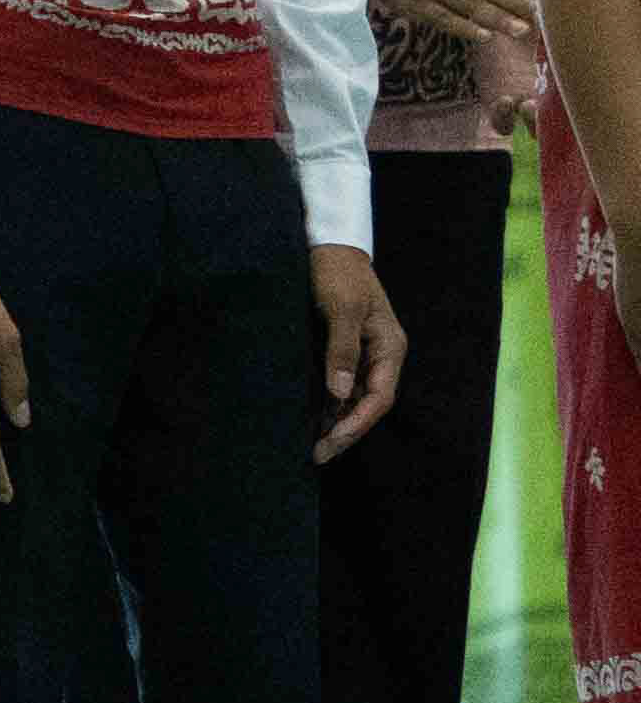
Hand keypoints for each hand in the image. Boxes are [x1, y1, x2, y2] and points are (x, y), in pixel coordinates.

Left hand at [313, 246, 407, 462]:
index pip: (379, 397)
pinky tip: (312, 422)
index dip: (356, 423)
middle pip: (368, 404)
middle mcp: (381, 356)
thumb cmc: (337, 273)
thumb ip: (341, 349)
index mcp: (390, 348)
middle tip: (317, 455)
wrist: (328, 247)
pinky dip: (329, 406)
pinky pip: (341, 386)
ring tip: (313, 448)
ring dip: (336, 423)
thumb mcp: (340, 308)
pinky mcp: (346, 351)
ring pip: (354, 399)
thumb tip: (339, 392)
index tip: (331, 442)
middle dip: (345, 431)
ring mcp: (364, 355)